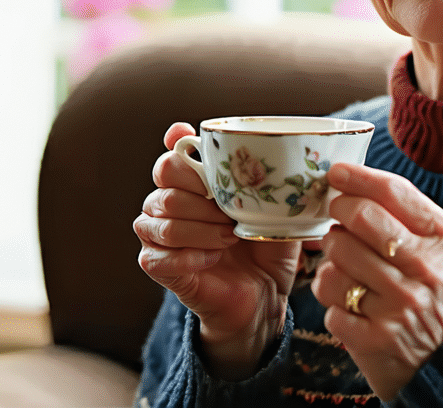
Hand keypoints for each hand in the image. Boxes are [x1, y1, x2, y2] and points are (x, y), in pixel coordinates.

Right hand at [134, 122, 300, 379]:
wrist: (263, 296)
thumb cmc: (266, 248)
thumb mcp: (275, 211)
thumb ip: (269, 182)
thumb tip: (286, 157)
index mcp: (193, 183)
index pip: (172, 156)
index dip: (179, 147)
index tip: (193, 146)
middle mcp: (168, 203)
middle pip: (165, 182)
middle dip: (202, 198)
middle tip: (232, 217)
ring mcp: (158, 234)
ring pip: (161, 220)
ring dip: (200, 229)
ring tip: (229, 239)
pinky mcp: (157, 265)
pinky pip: (156, 255)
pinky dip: (189, 256)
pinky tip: (213, 259)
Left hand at [310, 163, 442, 401]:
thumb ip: (412, 220)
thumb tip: (359, 187)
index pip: (392, 192)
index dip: (357, 177)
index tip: (335, 174)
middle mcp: (423, 268)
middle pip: (358, 219)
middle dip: (338, 217)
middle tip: (338, 223)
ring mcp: (399, 304)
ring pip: (336, 262)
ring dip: (332, 265)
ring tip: (348, 272)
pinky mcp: (376, 338)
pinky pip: (330, 305)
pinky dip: (333, 305)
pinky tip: (352, 308)